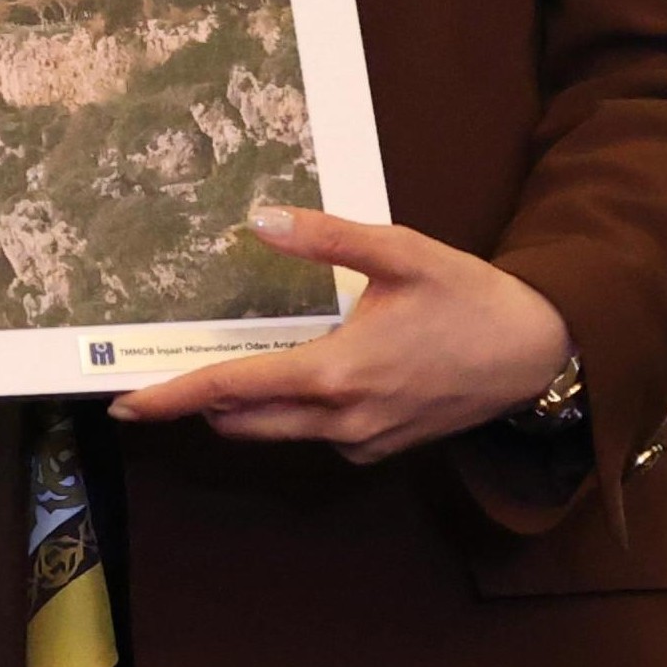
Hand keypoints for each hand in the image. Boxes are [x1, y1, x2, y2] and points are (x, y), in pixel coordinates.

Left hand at [106, 203, 572, 464]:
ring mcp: (365, 441)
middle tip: (161, 377)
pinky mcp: (384, 447)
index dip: (174, 398)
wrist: (540, 353)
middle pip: (244, 422)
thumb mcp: (399, 252)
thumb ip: (325, 238)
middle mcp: (343, 421)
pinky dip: (293, 411)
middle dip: (200, 404)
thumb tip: (259, 219)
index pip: (232, 391)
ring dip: (247, 407)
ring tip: (221, 366)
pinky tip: (299, 372)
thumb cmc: (469, 298)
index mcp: (336, 375)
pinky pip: (318, 435)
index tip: (126, 405)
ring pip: (279, 432)